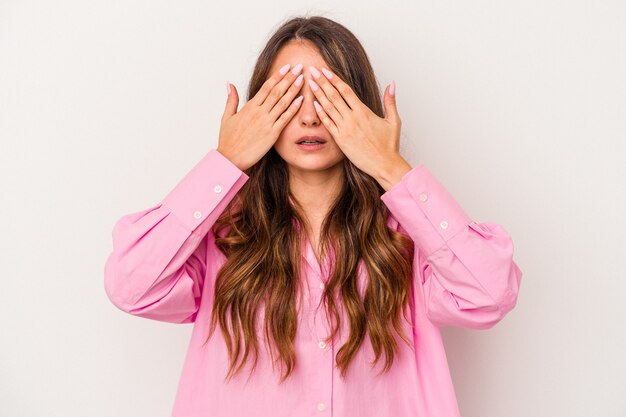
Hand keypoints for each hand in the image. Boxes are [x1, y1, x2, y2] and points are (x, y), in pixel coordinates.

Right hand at [217, 63, 304, 170]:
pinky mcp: (272, 134)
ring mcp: (266, 123)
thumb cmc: (228, 140)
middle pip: (277, 91)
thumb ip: (231, 100)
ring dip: (293, 90)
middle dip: (289, 78)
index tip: (287, 67)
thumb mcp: (227, 117)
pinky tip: (301, 100)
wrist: (230, 158)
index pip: (266, 86)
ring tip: (302, 79)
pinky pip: (285, 119)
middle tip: (299, 67)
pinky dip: (293, 108)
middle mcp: (259, 112)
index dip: (278, 75)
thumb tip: (230, 84)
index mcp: (249, 107)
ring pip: (282, 102)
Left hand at [306, 65, 407, 181]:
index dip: (334, 79)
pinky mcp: (341, 140)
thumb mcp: (394, 121)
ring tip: (310, 83)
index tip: (326, 70)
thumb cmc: (389, 145)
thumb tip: (392, 84)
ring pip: (329, 108)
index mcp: (364, 112)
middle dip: (322, 82)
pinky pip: (328, 124)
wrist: (384, 165)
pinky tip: (314, 104)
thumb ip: (390, 101)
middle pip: (334, 96)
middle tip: (312, 70)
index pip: (346, 91)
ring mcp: (345, 129)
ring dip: (318, 94)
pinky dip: (321, 113)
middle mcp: (353, 119)